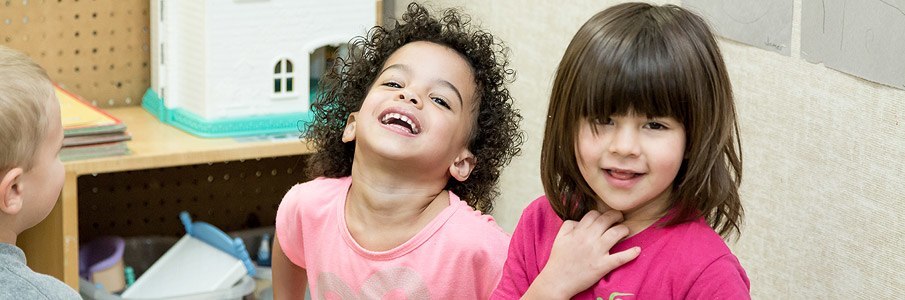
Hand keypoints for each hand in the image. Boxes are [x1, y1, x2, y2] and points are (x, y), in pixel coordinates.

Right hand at [523, 210, 639, 298]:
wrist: (557, 281)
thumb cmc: (558, 260)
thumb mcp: (559, 238)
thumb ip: (569, 225)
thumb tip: (580, 221)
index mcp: (578, 231)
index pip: (594, 214)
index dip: (601, 213)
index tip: (604, 217)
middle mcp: (589, 239)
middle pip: (607, 219)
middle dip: (616, 215)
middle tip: (620, 217)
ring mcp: (597, 252)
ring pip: (615, 233)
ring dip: (624, 229)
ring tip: (625, 230)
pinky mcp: (602, 266)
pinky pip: (620, 258)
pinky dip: (630, 254)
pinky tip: (637, 250)